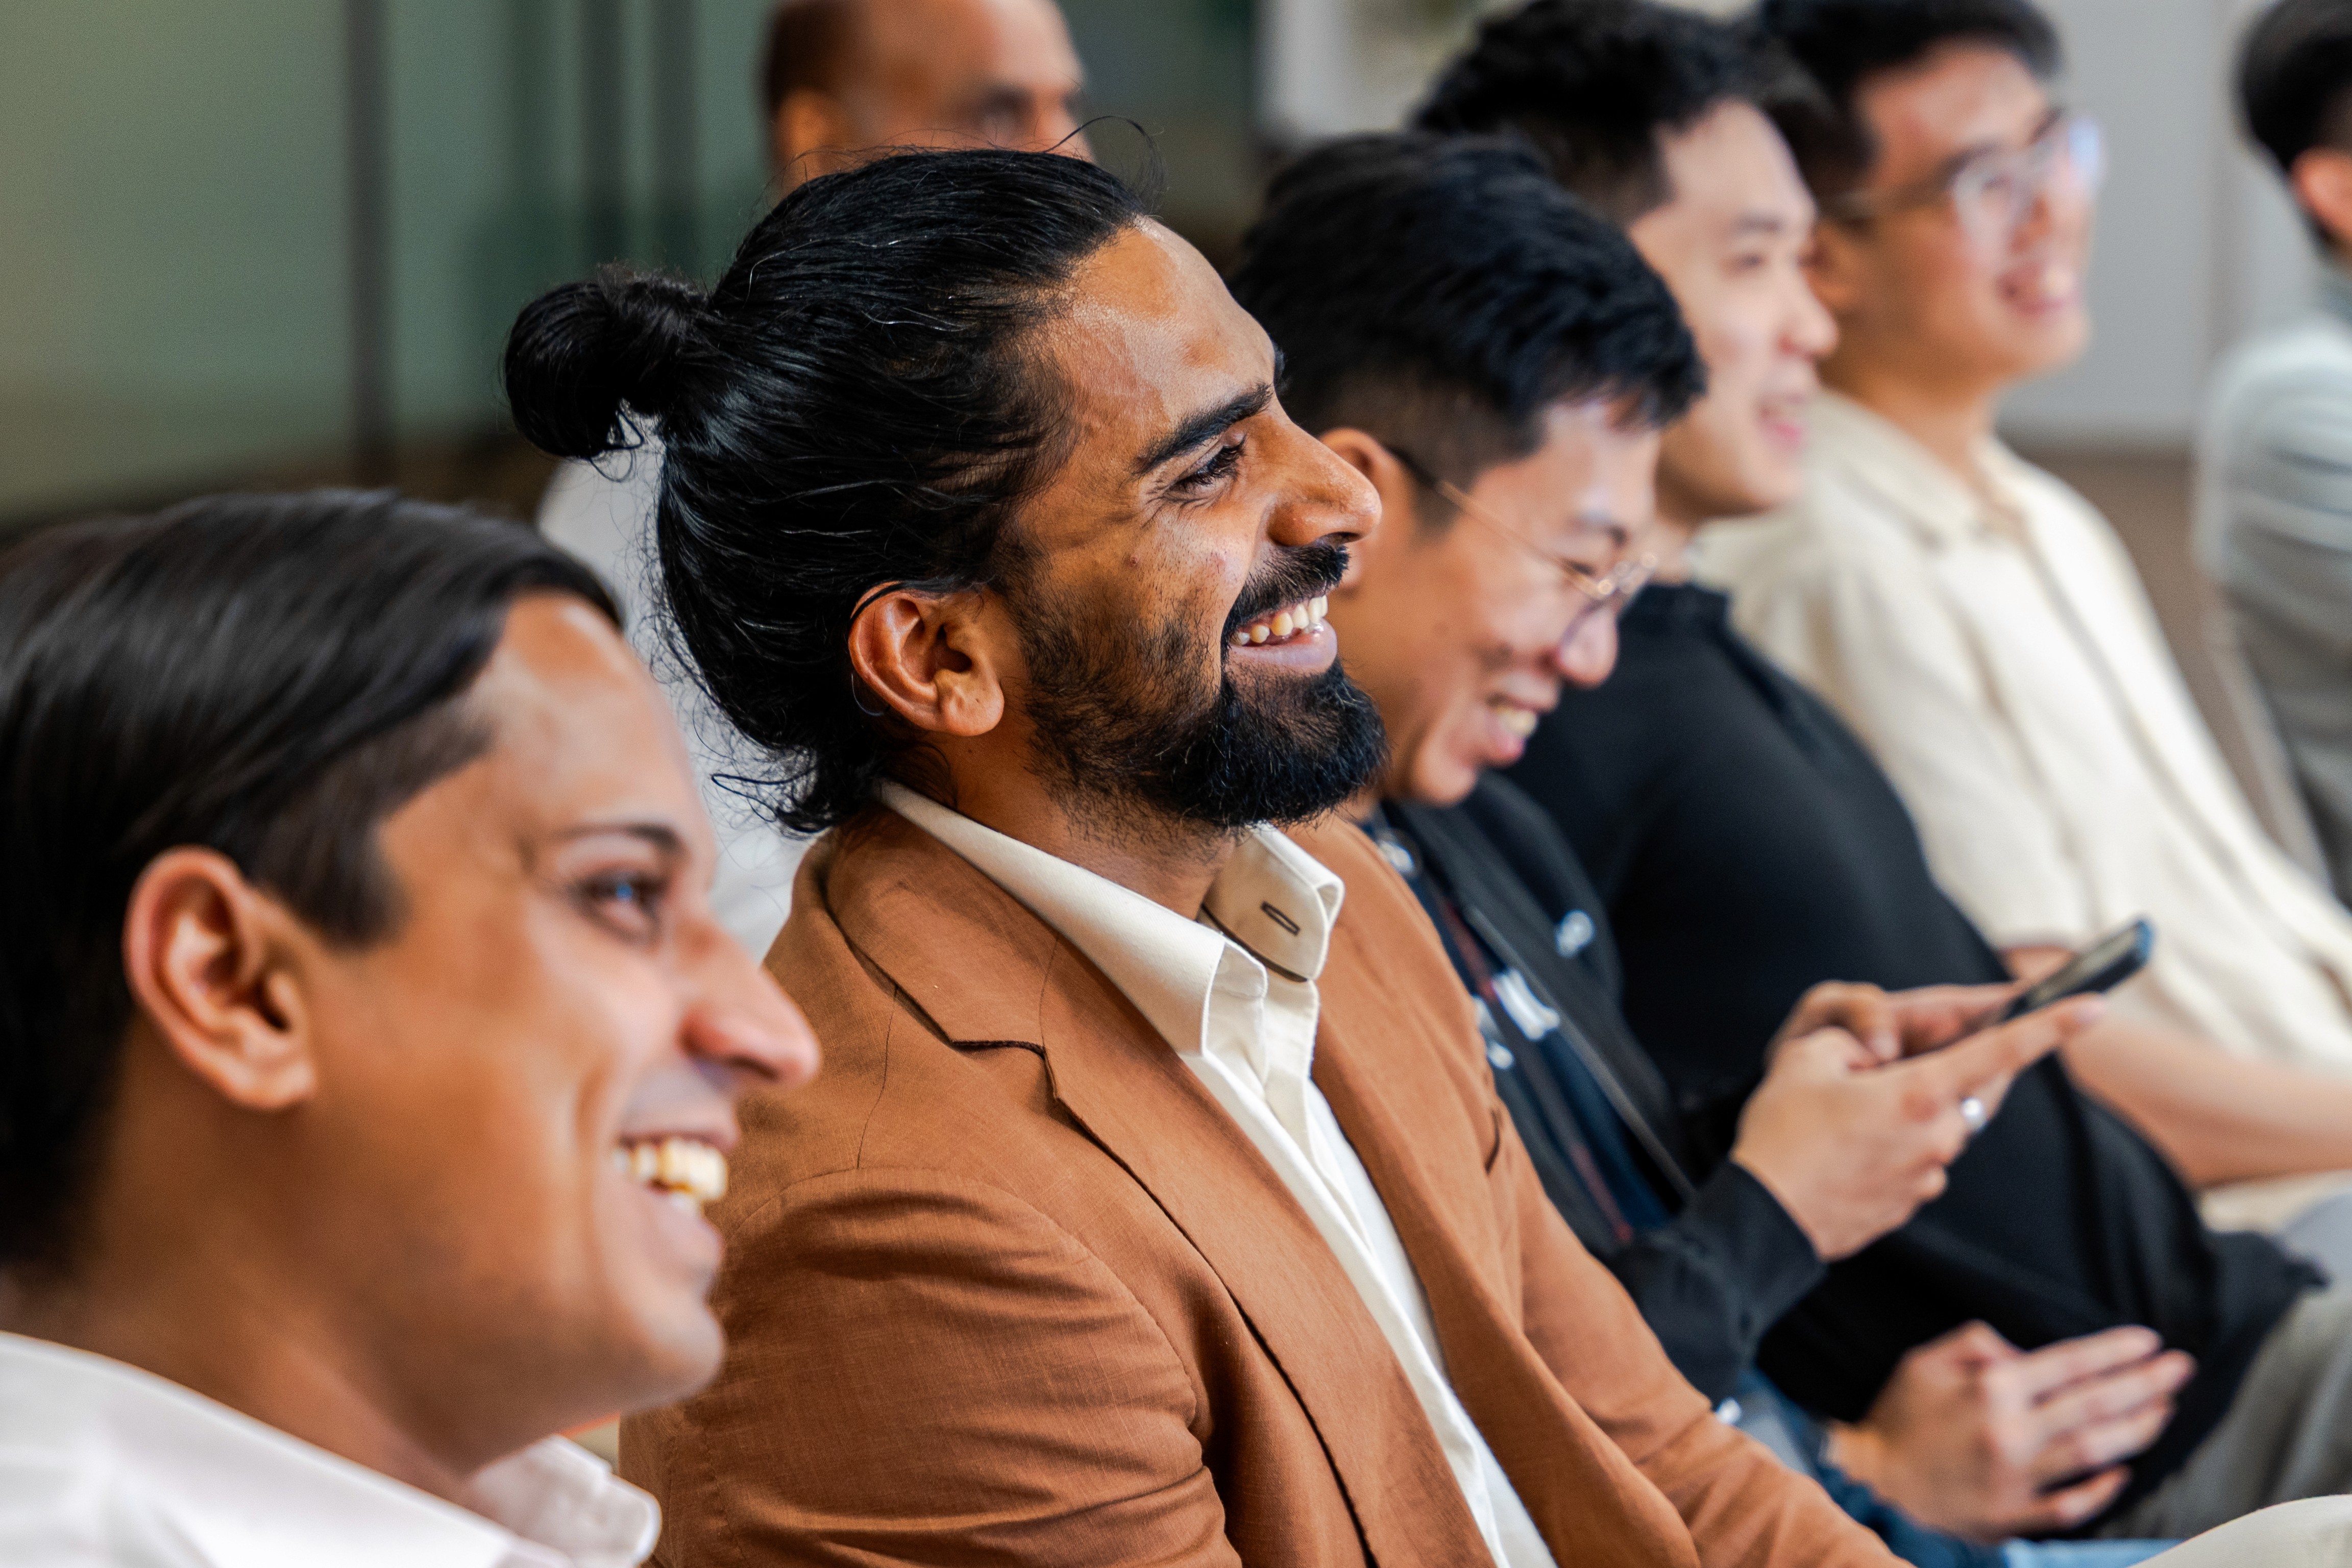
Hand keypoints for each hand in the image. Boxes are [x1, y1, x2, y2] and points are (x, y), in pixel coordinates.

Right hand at [1733, 995, 2103, 1259]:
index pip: (2001, 1052)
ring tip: (1840, 1119)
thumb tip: (1877, 1060)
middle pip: (1963, 1087)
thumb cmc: (1781, 1137)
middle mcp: (1938, 1135)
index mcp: (1918, 1093)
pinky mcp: (1912, 1203)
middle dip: (1938, 1068)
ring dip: (1904, 1111)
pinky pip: (1915, 1159)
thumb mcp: (1804, 1060)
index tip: (2094, 1006)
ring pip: (1935, 1124)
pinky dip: (1889, 1146)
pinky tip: (1841, 1152)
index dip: (2052, 1025)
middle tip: (1880, 1067)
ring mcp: (1929, 1175)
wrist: (1765, 1221)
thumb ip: (1851, 1042)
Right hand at [1825, 1322, 2194, 1541]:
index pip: (2069, 1363)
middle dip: (2144, 1383)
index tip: (2149, 1341)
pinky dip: (2101, 1490)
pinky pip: (2070, 1504)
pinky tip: (2124, 1472)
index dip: (2114, 1351)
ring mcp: (2017, 1478)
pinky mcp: (2014, 1514)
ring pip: (2094, 1452)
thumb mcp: (1924, 1361)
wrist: (1872, 1480)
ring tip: (2167, 1410)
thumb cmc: (1898, 1417)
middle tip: (2181, 1368)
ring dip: (2138, 1429)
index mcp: (1991, 1390)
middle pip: (2094, 1404)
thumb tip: (2022, 1354)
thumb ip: (1976, 1344)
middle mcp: (2011, 1432)